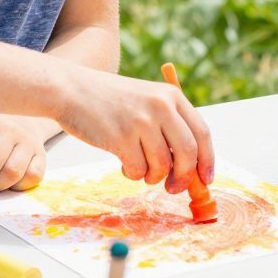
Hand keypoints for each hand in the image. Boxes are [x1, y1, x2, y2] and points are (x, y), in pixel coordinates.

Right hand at [56, 69, 214, 189]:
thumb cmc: (110, 101)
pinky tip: (122, 163)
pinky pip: (138, 170)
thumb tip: (191, 169)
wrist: (71, 90)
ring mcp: (141, 121)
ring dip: (152, 176)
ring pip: (162, 166)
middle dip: (184, 177)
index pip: (202, 133)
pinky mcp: (120, 137)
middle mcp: (160, 106)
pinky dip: (133, 174)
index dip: (206, 160)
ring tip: (139, 167)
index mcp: (171, 96)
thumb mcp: (146, 100)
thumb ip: (169, 126)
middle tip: (174, 188)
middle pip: (188, 152)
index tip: (205, 179)